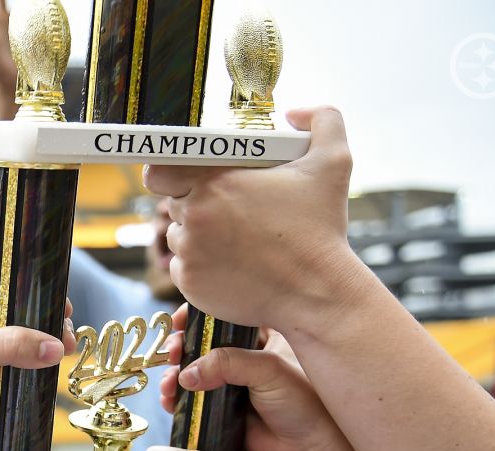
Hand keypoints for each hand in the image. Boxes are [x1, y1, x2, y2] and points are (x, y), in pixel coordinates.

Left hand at [0, 278, 73, 450]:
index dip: (33, 300)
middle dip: (31, 339)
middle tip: (59, 348)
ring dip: (9, 370)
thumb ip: (10, 345)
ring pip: (7, 355)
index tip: (62, 312)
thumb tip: (54, 347)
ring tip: (11, 380)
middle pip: (10, 324)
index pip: (3, 289)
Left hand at [143, 106, 364, 329]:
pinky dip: (199, 267)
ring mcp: (189, 252)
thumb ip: (323, 120)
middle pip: (172, 204)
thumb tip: (295, 113)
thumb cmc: (322, 230)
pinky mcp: (189, 283)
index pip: (159, 171)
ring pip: (178, 237)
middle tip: (226, 212)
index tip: (184, 179)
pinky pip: (181, 268)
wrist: (317, 293)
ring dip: (196, 236)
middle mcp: (195, 216)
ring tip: (235, 242)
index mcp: (215, 181)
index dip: (169, 173)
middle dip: (193, 204)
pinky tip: (231, 265)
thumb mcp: (334, 162)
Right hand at [158, 307, 351, 450]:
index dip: (199, 317)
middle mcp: (244, 357)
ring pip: (192, 371)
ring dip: (173, 375)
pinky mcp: (219, 409)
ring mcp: (230, 384)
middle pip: (201, 343)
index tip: (179, 322)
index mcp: (262, 337)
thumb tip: (187, 374)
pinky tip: (170, 401)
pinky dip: (176, 399)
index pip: (225, 316)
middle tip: (171, 355)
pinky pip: (190, 399)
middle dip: (180, 347)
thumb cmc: (302, 404)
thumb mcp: (269, 369)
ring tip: (169, 386)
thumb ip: (228, 363)